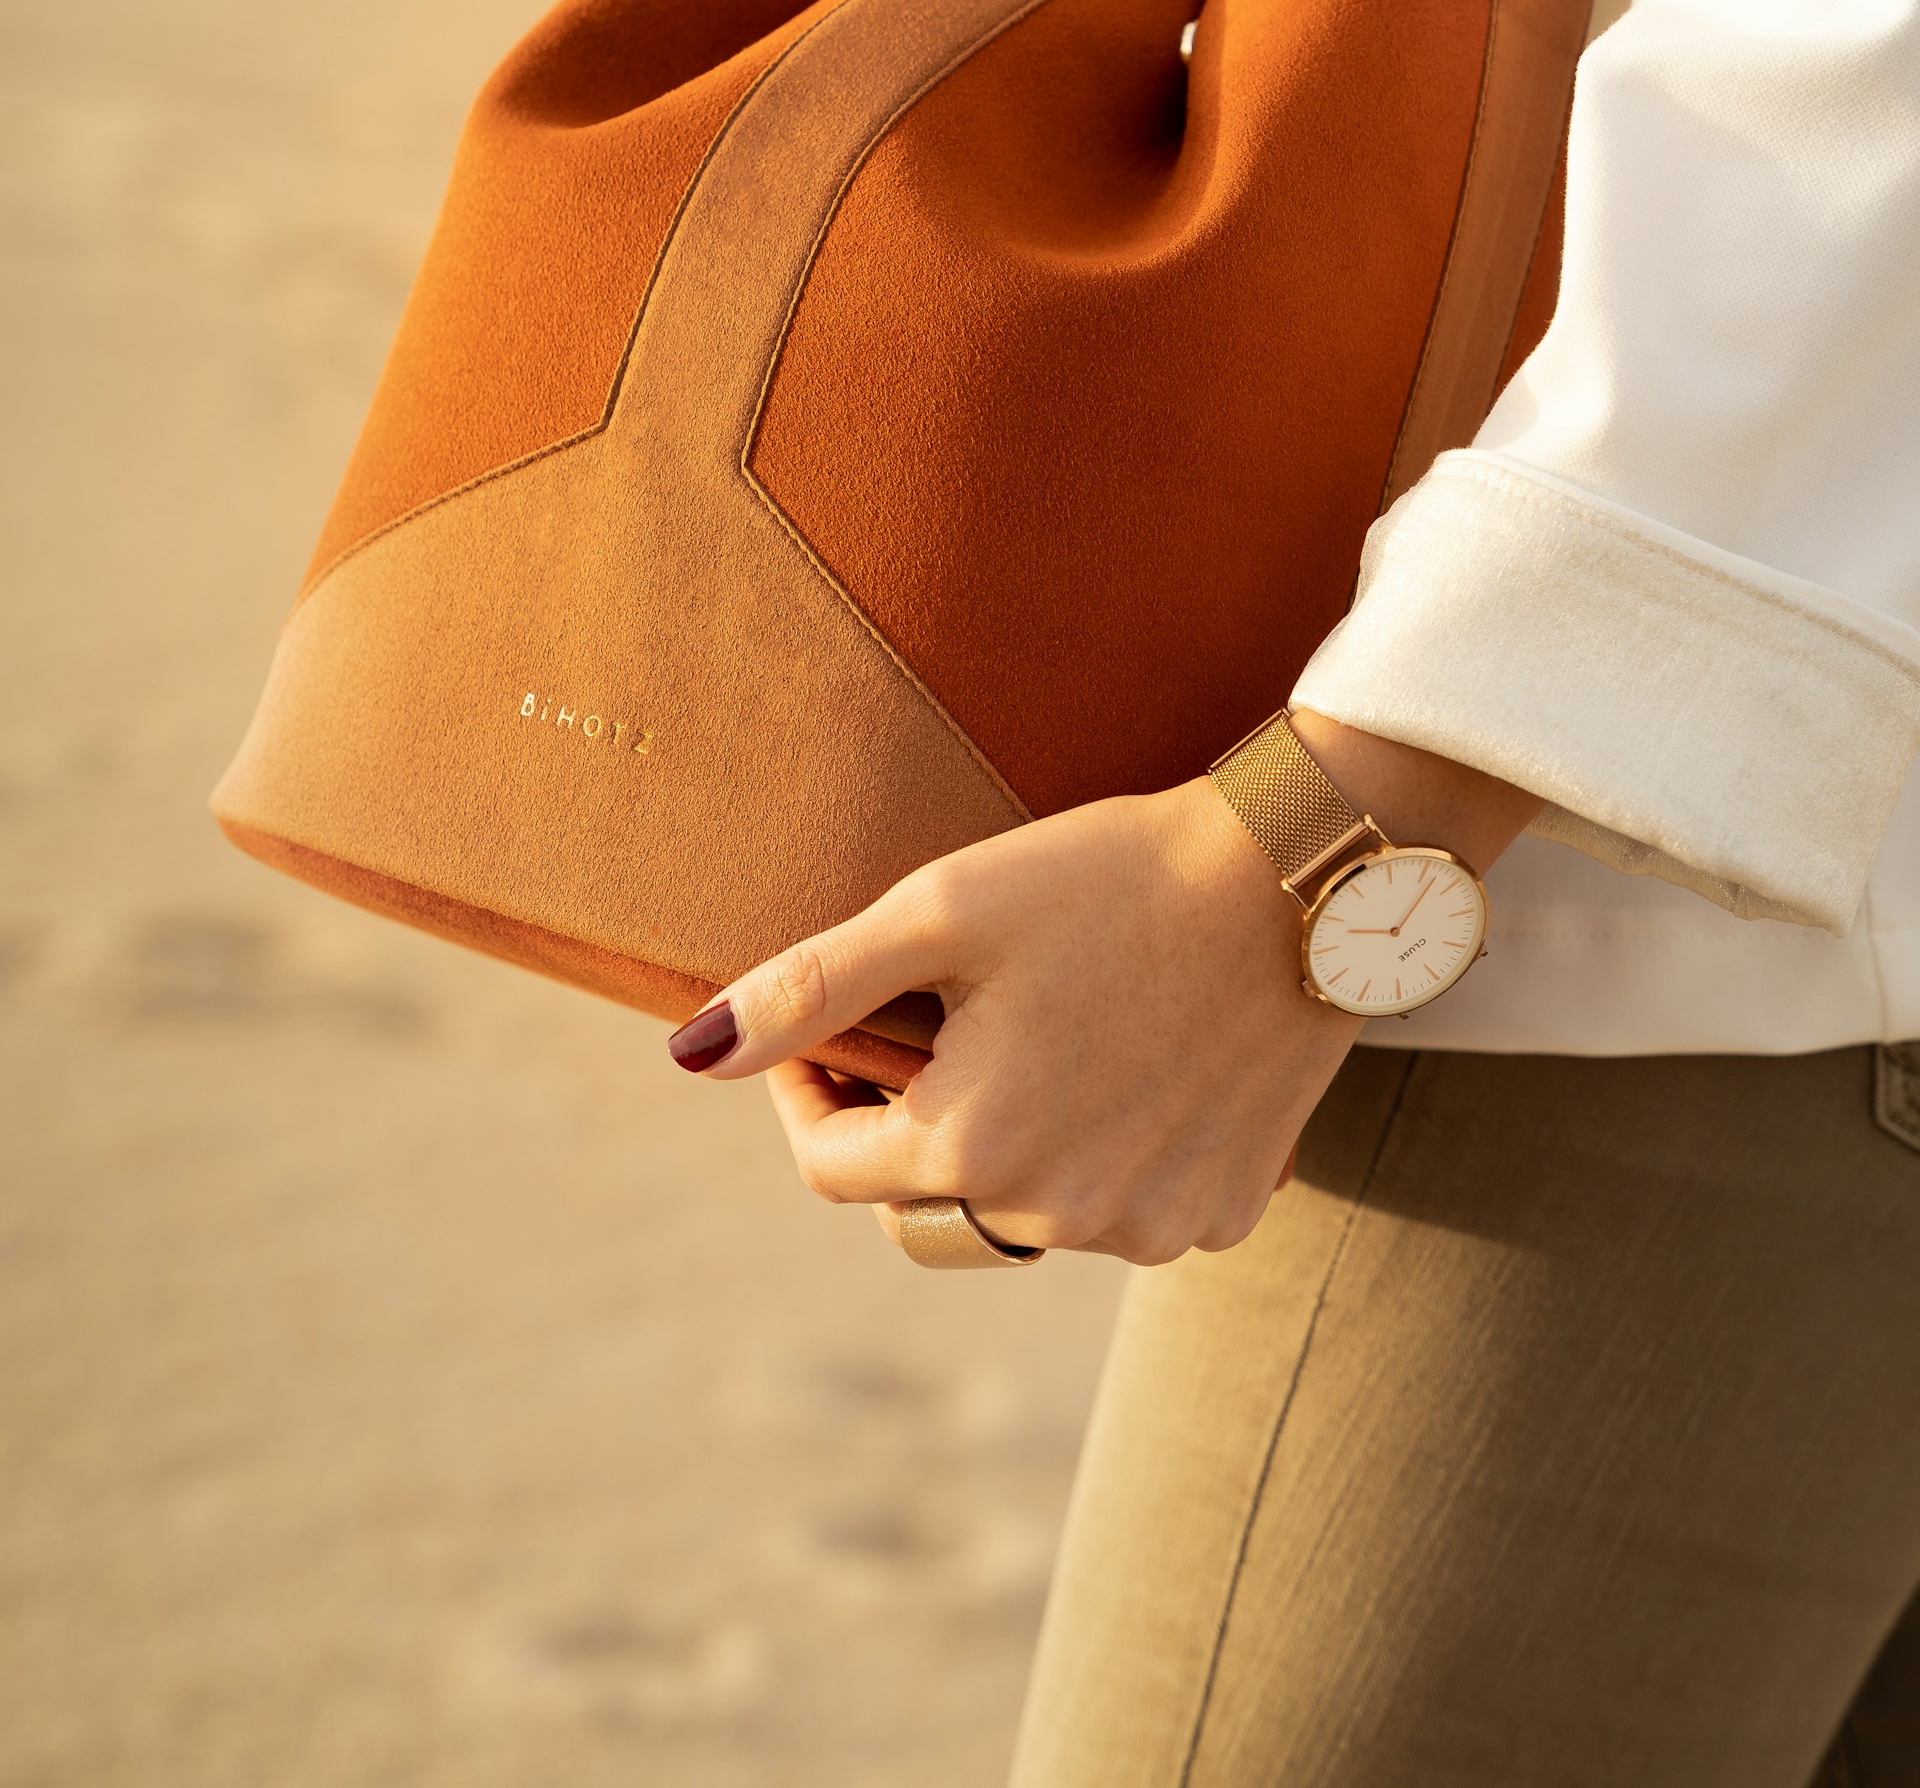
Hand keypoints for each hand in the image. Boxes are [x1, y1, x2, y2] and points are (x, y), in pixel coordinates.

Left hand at [670, 722, 1538, 1266]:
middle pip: (927, 1199)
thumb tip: (691, 1053)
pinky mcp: (1220, 1214)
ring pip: (1026, 1208)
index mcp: (972, 1147)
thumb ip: (812, 986)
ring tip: (1034, 1029)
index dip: (804, 1091)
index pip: (830, 1166)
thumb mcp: (942, 907)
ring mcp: (1148, 1228)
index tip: (823, 1029)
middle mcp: (1059, 1216)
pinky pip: (1124, 1207)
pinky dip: (1103, 1153)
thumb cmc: (1110, 873)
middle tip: (930, 1023)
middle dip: (905, 1123)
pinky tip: (1123, 1060)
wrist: (1301, 875)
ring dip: (1006, 1140)